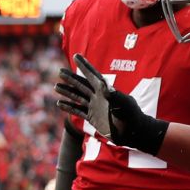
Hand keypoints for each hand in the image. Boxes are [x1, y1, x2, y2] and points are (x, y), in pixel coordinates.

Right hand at [53, 53, 168, 155]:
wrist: (132, 133)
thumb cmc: (131, 116)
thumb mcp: (124, 104)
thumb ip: (114, 95)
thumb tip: (104, 85)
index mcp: (105, 90)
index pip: (93, 75)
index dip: (84, 66)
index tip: (76, 56)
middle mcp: (98, 97)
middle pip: (82, 85)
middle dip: (71, 78)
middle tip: (60, 71)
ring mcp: (95, 107)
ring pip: (78, 97)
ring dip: (67, 91)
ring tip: (56, 86)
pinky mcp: (92, 117)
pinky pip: (78, 110)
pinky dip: (69, 107)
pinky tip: (59, 104)